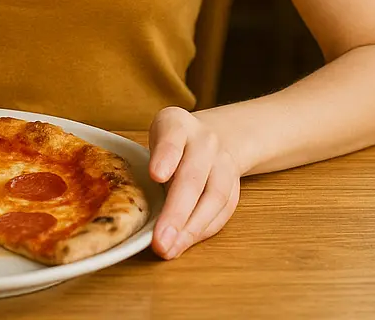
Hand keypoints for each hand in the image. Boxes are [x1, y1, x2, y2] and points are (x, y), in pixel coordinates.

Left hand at [148, 106, 240, 259]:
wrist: (211, 136)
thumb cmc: (172, 142)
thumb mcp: (154, 138)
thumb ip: (149, 161)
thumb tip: (140, 201)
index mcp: (178, 125)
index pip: (172, 138)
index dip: (166, 157)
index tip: (155, 176)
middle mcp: (205, 142)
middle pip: (193, 177)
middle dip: (177, 212)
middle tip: (160, 241)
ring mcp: (223, 164)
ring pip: (214, 198)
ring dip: (192, 228)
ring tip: (171, 249)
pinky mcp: (234, 186)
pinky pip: (223, 212)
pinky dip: (204, 231)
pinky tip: (185, 243)